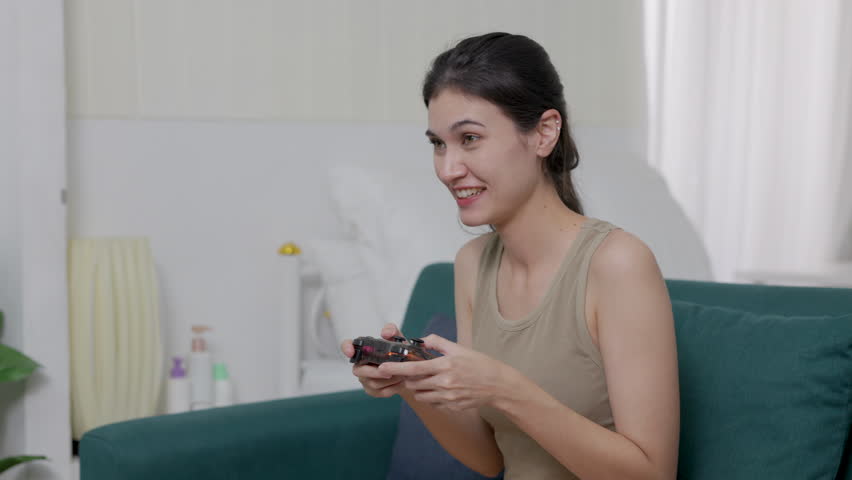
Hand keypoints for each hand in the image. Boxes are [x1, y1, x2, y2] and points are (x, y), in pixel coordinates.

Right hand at [340, 323, 407, 397]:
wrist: (408, 369)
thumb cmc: (398, 352)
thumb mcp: (398, 339)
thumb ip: (392, 331)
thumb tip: (386, 332)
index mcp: (363, 350)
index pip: (347, 346)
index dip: (346, 348)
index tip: (350, 352)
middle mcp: (360, 365)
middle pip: (360, 371)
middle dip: (376, 372)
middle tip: (390, 372)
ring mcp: (365, 379)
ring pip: (373, 383)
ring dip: (389, 380)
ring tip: (402, 375)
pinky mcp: (372, 390)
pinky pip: (381, 392)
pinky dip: (393, 387)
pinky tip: (402, 382)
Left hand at [377, 334, 511, 411]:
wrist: (498, 385)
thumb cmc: (479, 364)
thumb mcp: (460, 348)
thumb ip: (438, 343)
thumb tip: (421, 340)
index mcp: (445, 365)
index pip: (414, 368)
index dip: (395, 368)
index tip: (382, 368)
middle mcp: (444, 383)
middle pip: (414, 383)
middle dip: (409, 378)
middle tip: (412, 372)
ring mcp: (448, 398)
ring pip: (421, 395)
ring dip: (419, 388)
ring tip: (428, 380)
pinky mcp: (451, 407)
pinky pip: (432, 403)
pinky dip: (431, 396)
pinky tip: (439, 389)